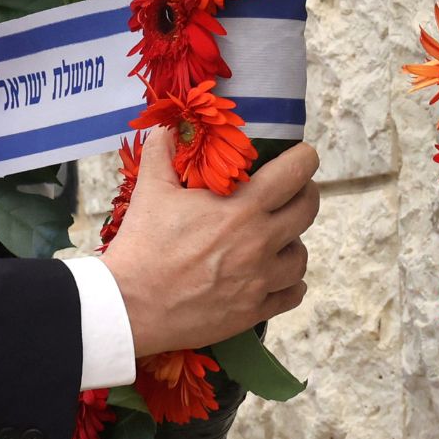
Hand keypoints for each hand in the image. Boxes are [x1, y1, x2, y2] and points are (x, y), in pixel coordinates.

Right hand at [99, 128, 319, 356]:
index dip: (303, 160)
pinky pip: (292, 294)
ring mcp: (259, 279)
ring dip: (292, 243)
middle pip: (307, 210)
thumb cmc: (141, 245)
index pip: (295, 173)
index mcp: (241, 208)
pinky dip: (290, 284)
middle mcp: (259, 242)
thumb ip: (162, 152)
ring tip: (276, 240)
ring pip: (301, 257)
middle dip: (304, 195)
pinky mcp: (253, 310)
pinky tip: (276, 277)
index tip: (299, 157)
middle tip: (289, 193)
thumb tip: (167, 128)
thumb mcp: (150, 190)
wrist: (131, 305)